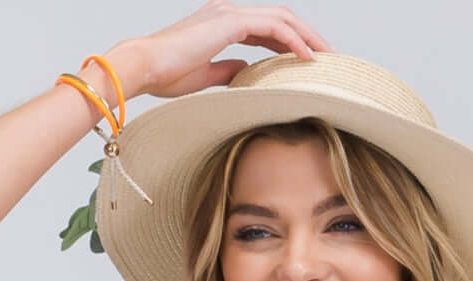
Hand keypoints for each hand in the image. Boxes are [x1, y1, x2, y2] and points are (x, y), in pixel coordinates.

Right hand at [123, 2, 335, 100]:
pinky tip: (307, 58)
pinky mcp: (231, 21)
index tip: (308, 63)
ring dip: (307, 36)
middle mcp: (228, 12)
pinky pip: (273, 27)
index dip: (289, 44)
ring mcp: (230, 13)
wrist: (143, 66)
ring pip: (281, 18)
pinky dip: (293, 41)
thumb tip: (247, 74)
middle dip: (307, 36)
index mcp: (222, 23)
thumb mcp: (205, 76)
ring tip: (326, 57)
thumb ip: (228, 71)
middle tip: (328, 58)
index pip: (266, 29)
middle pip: (279, 19)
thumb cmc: (164, 74)